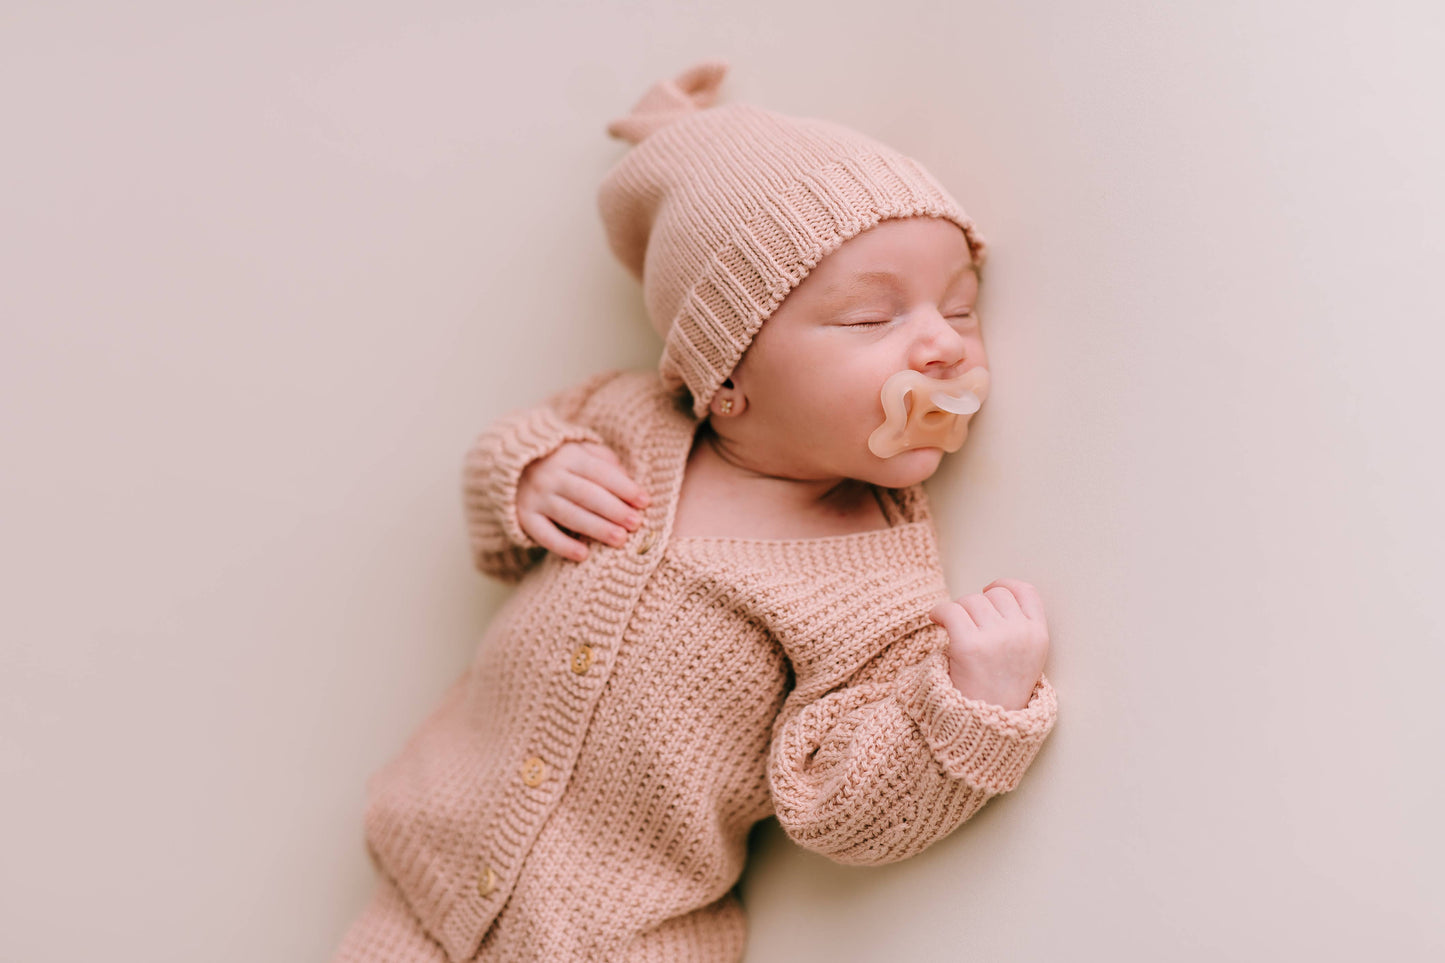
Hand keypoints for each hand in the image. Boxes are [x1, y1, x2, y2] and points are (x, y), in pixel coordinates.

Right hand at [517, 441, 649, 560]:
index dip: (624, 487)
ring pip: (570, 515)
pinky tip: (583, 555)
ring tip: (620, 539)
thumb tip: (631, 482)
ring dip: (596, 528)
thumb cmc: (561, 461)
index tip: (645, 501)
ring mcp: (536, 497)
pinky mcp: (525, 517)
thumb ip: (606, 461)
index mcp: (569, 456)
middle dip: (614, 510)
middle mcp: (551, 476)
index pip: (601, 472)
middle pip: (587, 495)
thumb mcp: (582, 451)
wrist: (512, 467)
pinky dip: (563, 546)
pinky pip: (544, 535)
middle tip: (636, 524)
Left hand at [928, 577, 1049, 710]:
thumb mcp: (1025, 659)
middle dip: (978, 604)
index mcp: (1039, 636)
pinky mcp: (969, 646)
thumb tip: (990, 595)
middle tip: (967, 622)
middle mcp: (1020, 634)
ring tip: (953, 629)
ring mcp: (996, 639)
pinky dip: (939, 612)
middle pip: (994, 594)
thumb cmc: (999, 692)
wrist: (986, 727)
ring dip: (958, 611)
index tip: (989, 591)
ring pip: (970, 600)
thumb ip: (1017, 629)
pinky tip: (936, 621)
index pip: (1026, 591)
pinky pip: (950, 610)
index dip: (1004, 586)